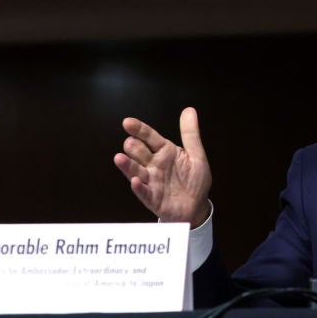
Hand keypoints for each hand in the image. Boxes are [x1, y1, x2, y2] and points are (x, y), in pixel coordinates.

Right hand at [113, 107, 212, 226]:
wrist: (197, 206)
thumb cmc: (195, 181)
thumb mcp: (196, 155)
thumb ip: (191, 134)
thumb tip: (189, 110)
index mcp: (165, 152)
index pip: (149, 137)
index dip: (139, 129)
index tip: (128, 122)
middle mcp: (154, 165)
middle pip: (139, 152)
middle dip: (133, 147)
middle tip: (131, 143)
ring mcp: (152, 181)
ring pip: (136, 171)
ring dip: (128, 165)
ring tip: (119, 158)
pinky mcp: (153, 198)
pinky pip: (144, 192)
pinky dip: (139, 187)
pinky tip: (135, 181)